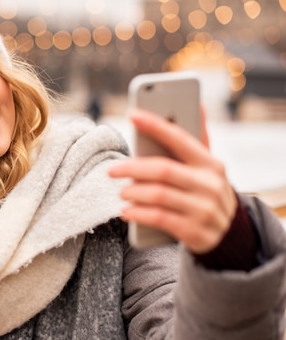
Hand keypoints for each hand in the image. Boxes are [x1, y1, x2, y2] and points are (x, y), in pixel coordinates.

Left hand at [108, 107, 236, 253]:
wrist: (228, 234)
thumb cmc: (206, 192)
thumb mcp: (208, 168)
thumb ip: (198, 140)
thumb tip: (199, 105)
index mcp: (210, 164)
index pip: (180, 139)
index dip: (156, 125)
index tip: (133, 114)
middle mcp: (209, 184)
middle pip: (163, 170)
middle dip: (133, 168)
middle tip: (111, 170)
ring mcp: (203, 209)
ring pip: (159, 195)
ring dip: (134, 193)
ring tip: (121, 192)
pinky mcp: (194, 231)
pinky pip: (159, 218)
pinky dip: (138, 214)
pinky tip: (126, 211)